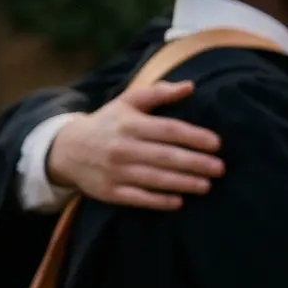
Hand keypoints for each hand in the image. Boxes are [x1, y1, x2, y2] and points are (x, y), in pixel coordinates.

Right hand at [45, 79, 225, 210]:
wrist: (67, 149)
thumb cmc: (108, 122)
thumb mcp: (128, 102)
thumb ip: (159, 93)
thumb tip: (190, 86)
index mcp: (130, 124)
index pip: (168, 130)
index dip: (193, 136)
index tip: (217, 143)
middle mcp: (122, 147)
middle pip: (165, 156)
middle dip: (195, 163)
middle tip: (220, 168)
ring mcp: (115, 171)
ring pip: (154, 179)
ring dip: (183, 183)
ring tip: (207, 185)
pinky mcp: (109, 191)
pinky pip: (137, 198)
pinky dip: (158, 200)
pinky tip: (178, 201)